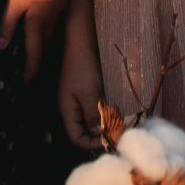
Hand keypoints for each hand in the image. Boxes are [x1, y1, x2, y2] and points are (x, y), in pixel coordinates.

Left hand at [0, 0, 75, 82]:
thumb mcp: (17, 0)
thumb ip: (8, 21)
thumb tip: (1, 46)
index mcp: (37, 23)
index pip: (33, 53)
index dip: (28, 70)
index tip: (24, 84)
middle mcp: (50, 20)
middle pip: (43, 46)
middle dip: (37, 61)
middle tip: (31, 74)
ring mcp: (57, 9)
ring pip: (49, 33)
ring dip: (42, 46)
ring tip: (36, 52)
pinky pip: (52, 20)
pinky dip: (46, 28)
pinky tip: (44, 22)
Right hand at [58, 6, 104, 150]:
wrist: (79, 40)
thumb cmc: (83, 66)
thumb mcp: (91, 93)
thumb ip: (94, 117)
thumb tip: (100, 135)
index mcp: (67, 111)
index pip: (77, 139)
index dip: (93, 144)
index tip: (110, 140)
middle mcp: (69, 108)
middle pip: (82, 132)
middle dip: (99, 135)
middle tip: (117, 133)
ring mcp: (75, 99)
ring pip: (89, 121)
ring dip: (103, 124)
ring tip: (118, 122)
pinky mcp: (83, 92)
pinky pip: (91, 110)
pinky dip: (102, 113)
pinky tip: (113, 109)